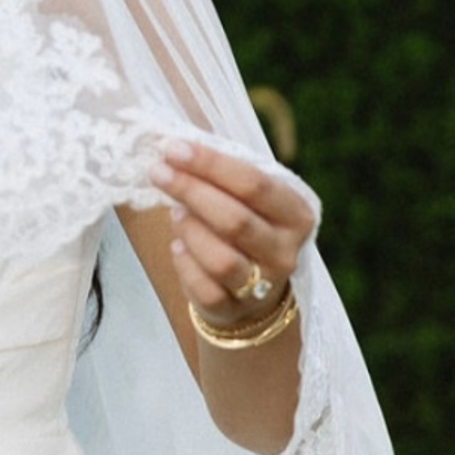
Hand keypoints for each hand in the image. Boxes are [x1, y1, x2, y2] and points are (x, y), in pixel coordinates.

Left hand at [149, 139, 315, 325]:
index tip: (173, 148)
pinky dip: (184, 262)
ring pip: (220, 258)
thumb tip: (173, 146)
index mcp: (296, 214)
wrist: (253, 290)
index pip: (254, 184)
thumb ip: (222, 174)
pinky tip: (178, 245)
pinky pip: (203, 286)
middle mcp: (285, 251)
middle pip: (235, 220)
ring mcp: (264, 285)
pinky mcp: (235, 308)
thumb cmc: (245, 226)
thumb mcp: (247, 197)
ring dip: (189, 229)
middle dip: (190, 191)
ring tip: (175, 212)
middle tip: (158, 172)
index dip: (210, 164)